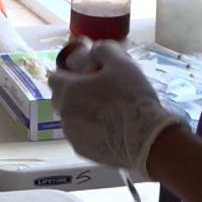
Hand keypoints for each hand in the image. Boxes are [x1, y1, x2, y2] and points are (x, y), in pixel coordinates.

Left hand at [47, 40, 184, 178]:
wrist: (147, 138)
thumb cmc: (131, 97)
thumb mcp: (121, 63)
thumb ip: (104, 50)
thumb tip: (96, 49)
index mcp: (68, 90)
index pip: (54, 78)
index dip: (67, 73)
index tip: (81, 73)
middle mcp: (64, 113)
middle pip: (61, 99)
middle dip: (73, 93)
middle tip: (96, 91)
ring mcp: (72, 135)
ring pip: (71, 119)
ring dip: (81, 112)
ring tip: (106, 111)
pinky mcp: (82, 151)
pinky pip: (81, 136)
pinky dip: (90, 131)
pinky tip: (109, 129)